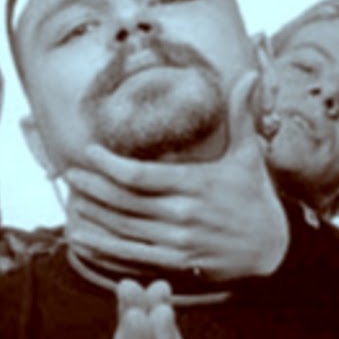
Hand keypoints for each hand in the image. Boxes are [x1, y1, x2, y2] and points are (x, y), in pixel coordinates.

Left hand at [64, 70, 288, 281]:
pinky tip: (81, 239)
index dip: (110, 165)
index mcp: (196, 184)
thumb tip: (250, 75)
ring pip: (124, 229)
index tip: (88, 152)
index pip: (142, 175)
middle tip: (66, 174)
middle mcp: (183, 214)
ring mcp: (178, 242)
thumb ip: (242, 116)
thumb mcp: (249, 156)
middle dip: (93, 187)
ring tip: (70, 201)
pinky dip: (104, 249)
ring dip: (94, 215)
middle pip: (126, 201)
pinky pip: (132, 256)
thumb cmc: (255, 199)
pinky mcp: (177, 263)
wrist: (272, 250)